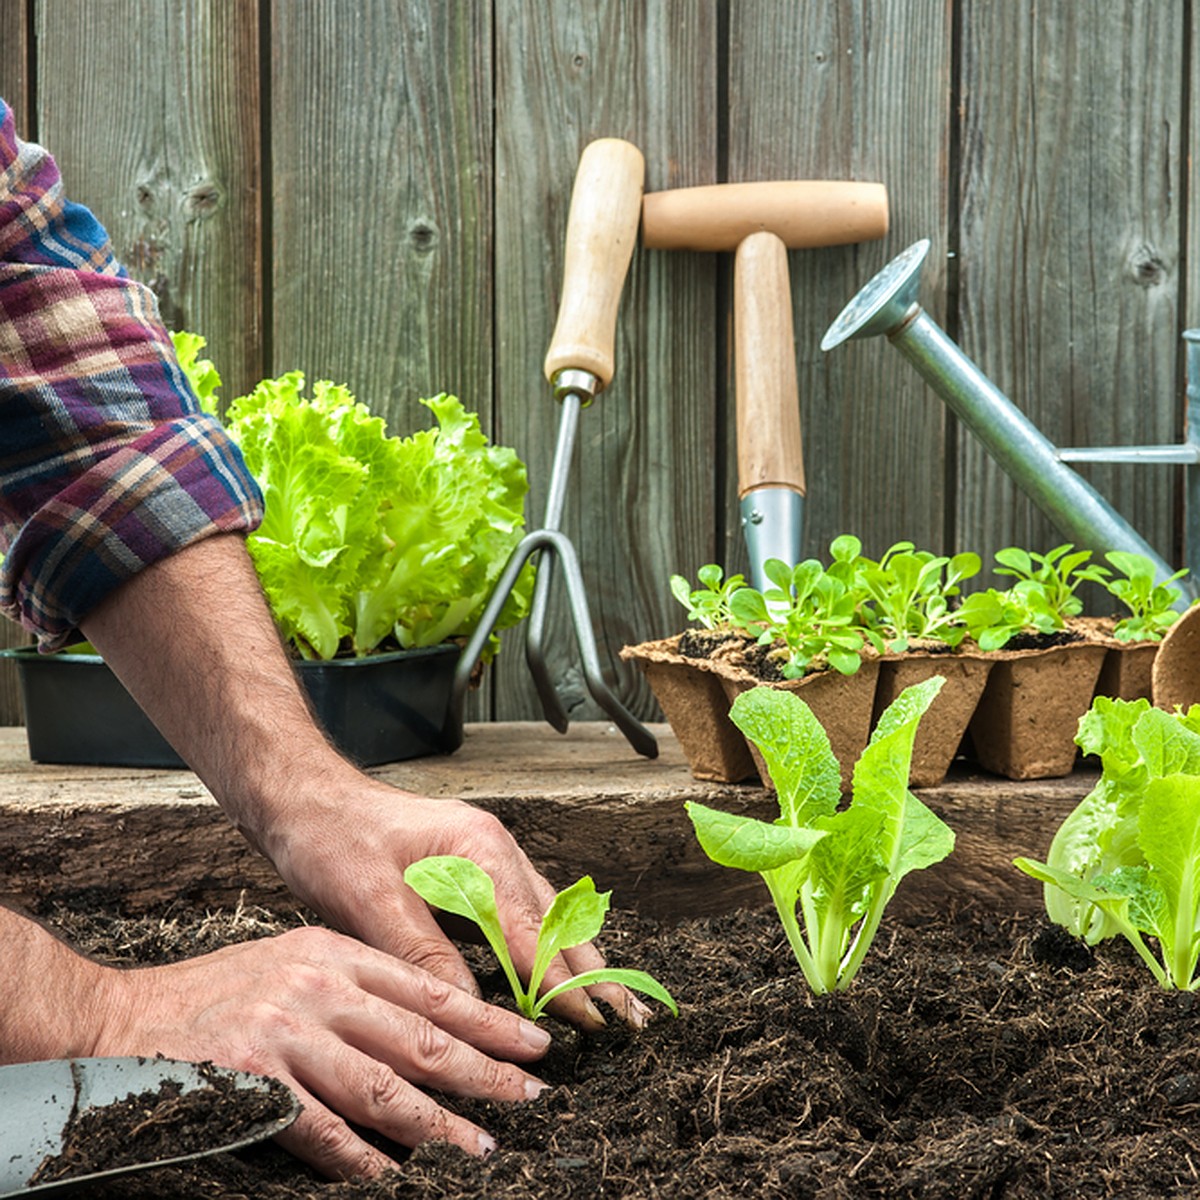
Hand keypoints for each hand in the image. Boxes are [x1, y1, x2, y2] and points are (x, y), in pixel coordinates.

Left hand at [78, 535, 648, 1030]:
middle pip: (555, 920)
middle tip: (628, 1018)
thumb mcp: (370, 902)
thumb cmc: (332, 839)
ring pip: (544, 914)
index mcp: (479, 851)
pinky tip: (553, 969)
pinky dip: (544, 944)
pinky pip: (521, 910)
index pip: (534, 931)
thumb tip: (468, 1008)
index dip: (563, 982)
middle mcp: (493, 850)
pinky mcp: (469, 868)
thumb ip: (424, 955)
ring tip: (607, 1001)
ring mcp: (485, 856)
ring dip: (573, 959)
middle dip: (591, 971)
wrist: (304, 797)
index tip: (595, 1023)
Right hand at [91, 925, 551, 1178]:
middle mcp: (318, 987)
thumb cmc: (219, 993)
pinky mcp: (252, 1081)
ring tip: (482, 1145)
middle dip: (484, 1070)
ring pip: (382, 1086)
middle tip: (530, 1095)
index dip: (487, 1021)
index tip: (531, 1044)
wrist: (124, 1017)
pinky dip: (360, 1156)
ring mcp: (285, 1034)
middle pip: (419, 1037)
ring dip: (438, 1124)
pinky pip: (321, 1129)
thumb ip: (356, 984)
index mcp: (335, 952)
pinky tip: (390, 1174)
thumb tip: (427, 1024)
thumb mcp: (294, 961)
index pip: (429, 989)